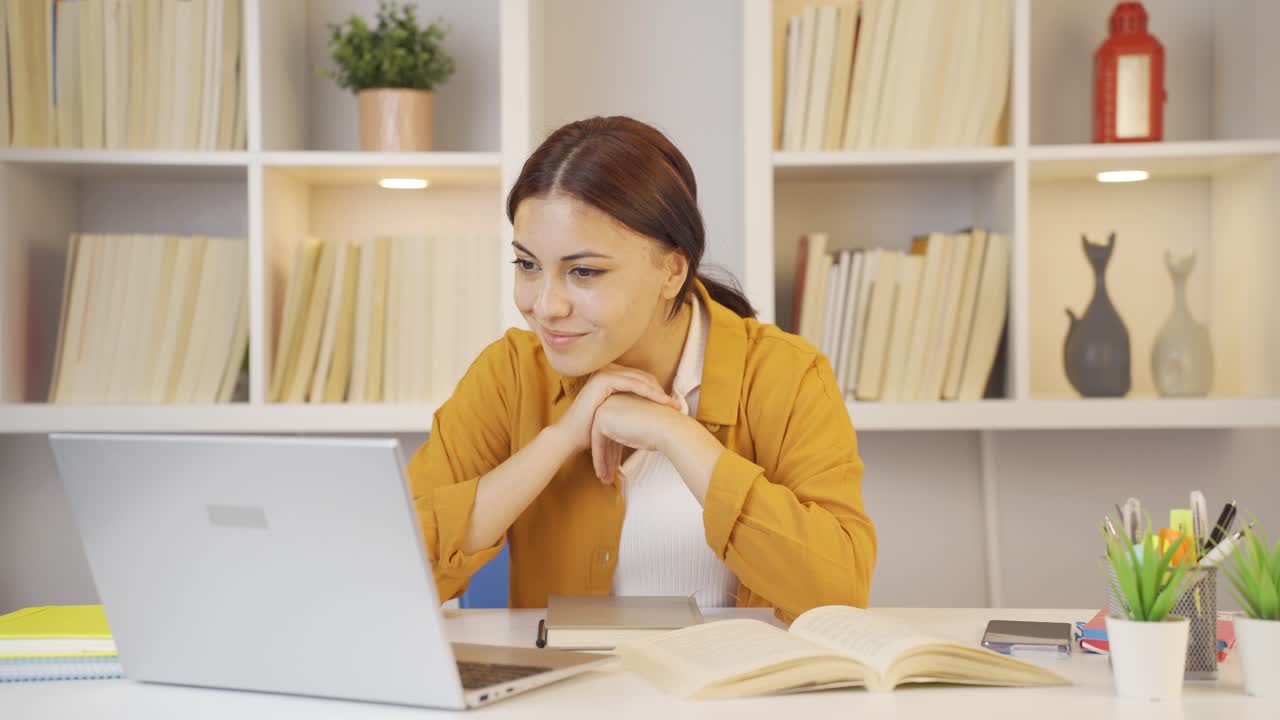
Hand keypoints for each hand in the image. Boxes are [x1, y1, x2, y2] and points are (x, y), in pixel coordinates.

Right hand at [552, 364, 680, 453]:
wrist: (571, 438)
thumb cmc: (591, 431)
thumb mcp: (616, 416)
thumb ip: (631, 409)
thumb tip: (656, 414)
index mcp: (611, 377)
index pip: (641, 380)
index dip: (658, 391)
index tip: (674, 406)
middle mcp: (607, 371)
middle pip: (643, 377)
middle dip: (661, 391)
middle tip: (677, 405)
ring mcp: (604, 373)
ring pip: (640, 379)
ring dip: (659, 391)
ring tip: (672, 405)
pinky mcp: (603, 379)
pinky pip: (633, 383)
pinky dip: (649, 392)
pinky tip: (661, 401)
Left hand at [590, 393, 684, 483]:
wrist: (667, 426)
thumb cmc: (662, 430)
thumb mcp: (643, 430)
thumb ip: (630, 434)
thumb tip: (624, 446)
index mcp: (623, 401)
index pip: (615, 429)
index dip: (614, 452)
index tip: (615, 468)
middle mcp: (612, 401)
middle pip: (606, 436)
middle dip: (607, 458)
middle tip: (607, 476)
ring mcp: (605, 408)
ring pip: (600, 441)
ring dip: (602, 462)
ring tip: (605, 480)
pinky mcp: (601, 418)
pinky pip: (597, 444)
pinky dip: (599, 460)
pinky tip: (602, 475)